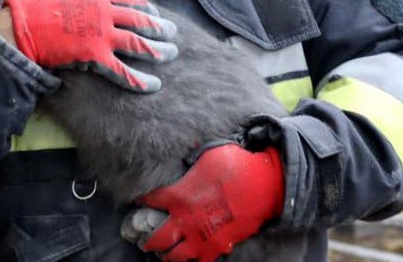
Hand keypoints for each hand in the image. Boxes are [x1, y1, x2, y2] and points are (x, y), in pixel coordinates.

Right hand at [3, 0, 177, 91]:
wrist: (19, 26)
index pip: (130, 0)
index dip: (145, 8)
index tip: (155, 14)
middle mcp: (105, 12)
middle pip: (141, 21)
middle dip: (159, 28)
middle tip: (173, 33)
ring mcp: (102, 35)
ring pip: (139, 44)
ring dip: (158, 50)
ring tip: (170, 54)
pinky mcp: (95, 57)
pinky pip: (123, 71)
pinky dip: (139, 79)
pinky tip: (153, 84)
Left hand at [134, 143, 284, 261]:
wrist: (264, 186)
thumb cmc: (237, 166)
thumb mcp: (208, 154)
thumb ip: (191, 159)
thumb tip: (185, 152)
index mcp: (179, 195)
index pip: (151, 200)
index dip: (142, 200)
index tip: (138, 200)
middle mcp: (185, 219)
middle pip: (156, 238)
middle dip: (147, 240)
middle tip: (144, 240)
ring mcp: (200, 237)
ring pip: (173, 255)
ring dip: (166, 254)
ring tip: (163, 253)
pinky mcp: (217, 247)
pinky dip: (192, 261)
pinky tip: (189, 257)